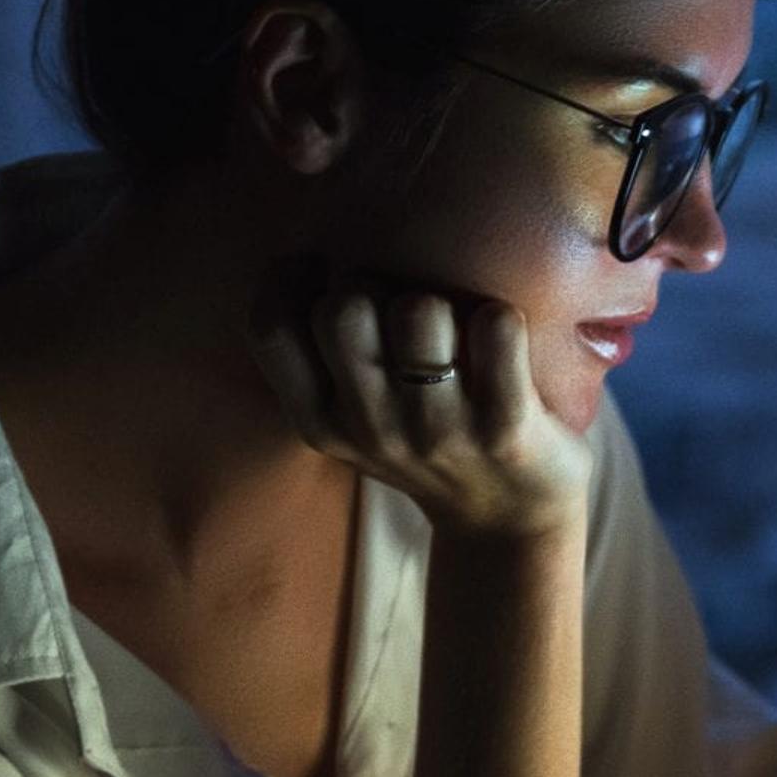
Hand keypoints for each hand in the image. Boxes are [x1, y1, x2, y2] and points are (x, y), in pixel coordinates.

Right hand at [244, 264, 594, 541]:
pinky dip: (501, 317)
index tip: (324, 273)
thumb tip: (313, 250)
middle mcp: (371, 429)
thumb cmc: (425, 441)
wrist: (506, 525)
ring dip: (442, 299)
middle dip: (376, 284)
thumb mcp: (352, 418)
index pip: (270, 327)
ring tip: (456, 324)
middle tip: (404, 301)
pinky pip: (496, 330)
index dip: (290, 279)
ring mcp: (438, 432)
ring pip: (419, 312)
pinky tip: (502, 335)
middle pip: (343, 310)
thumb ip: (323, 355)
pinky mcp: (506, 430)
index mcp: (321, 420)